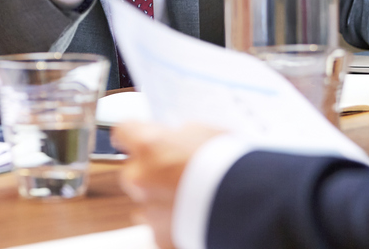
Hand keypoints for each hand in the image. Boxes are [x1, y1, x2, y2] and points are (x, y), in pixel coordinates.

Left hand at [112, 122, 222, 248]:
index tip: (138, 138)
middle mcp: (140, 177)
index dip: (134, 135)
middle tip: (179, 172)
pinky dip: (173, 222)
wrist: (246, 206)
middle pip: (134, 170)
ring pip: (145, 202)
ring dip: (161, 199)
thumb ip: (180, 136)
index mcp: (148, 145)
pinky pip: (160, 227)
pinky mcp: (159, 236)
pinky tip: (196, 215)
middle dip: (152, 171)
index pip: (123, 131)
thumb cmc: (229, 165)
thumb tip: (175, 137)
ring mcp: (148, 210)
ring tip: (192, 198)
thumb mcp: (205, 133)